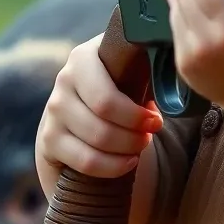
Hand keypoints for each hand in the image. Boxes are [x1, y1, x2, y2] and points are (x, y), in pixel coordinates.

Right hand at [35, 33, 163, 200]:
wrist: (81, 108)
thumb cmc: (118, 86)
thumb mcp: (130, 71)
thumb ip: (148, 70)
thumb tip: (175, 85)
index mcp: (85, 57)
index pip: (106, 96)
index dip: (135, 115)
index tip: (155, 121)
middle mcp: (64, 80)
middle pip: (103, 119)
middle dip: (134, 134)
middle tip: (150, 136)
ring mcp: (54, 109)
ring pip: (96, 141)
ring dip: (127, 150)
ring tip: (140, 146)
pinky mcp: (49, 138)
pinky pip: (86, 161)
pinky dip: (113, 166)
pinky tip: (127, 161)